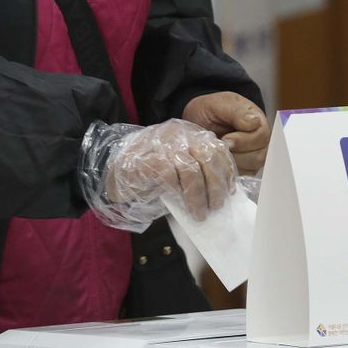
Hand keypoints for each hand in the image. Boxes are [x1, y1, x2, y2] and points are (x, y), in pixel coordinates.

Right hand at [105, 119, 236, 221]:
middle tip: (217, 206)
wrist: (116, 169)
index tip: (231, 191)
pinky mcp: (148, 159)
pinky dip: (178, 193)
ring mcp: (162, 145)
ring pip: (191, 170)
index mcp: (190, 134)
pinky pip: (170, 177)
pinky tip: (180, 203)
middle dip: (216, 185)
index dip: (227, 171)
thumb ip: (200, 171)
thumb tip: (223, 193)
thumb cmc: (152, 172)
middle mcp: (179, 135)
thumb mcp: (180, 166)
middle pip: (208, 158)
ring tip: (199, 213)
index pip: (217, 149)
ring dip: (198, 196)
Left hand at [182, 92, 269, 174]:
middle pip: (259, 157)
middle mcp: (260, 143)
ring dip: (231, 164)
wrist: (196, 121)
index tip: (224, 138)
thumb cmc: (209, 111)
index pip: (261, 137)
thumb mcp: (220, 103)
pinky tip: (216, 164)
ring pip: (250, 169)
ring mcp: (252, 159)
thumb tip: (254, 123)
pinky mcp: (243, 171)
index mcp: (258, 123)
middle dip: (236, 154)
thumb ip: (237, 112)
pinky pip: (241, 178)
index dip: (243, 141)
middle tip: (219, 148)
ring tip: (216, 154)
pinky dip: (227, 173)